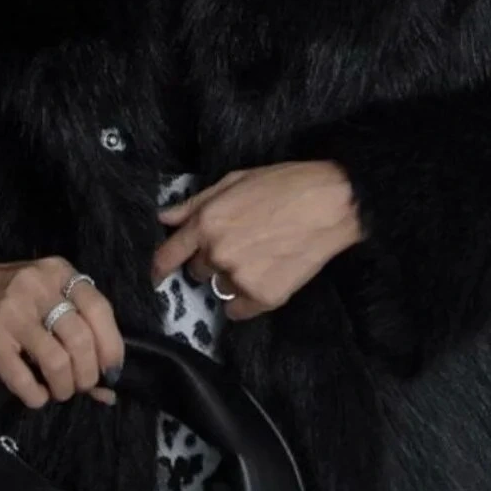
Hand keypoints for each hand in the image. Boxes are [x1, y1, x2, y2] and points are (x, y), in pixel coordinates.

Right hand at [0, 257, 125, 408]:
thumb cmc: (12, 297)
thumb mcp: (47, 297)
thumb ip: (79, 331)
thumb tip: (108, 392)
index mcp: (58, 273)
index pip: (99, 310)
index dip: (111, 347)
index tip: (110, 372)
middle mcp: (37, 288)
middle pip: (81, 340)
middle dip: (87, 374)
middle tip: (81, 386)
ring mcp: (11, 312)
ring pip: (57, 361)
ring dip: (64, 388)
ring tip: (59, 391)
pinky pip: (22, 378)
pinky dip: (36, 396)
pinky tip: (37, 396)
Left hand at [150, 162, 363, 321]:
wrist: (332, 203)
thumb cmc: (285, 184)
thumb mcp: (235, 181)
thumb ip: (195, 203)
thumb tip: (165, 217)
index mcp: (206, 223)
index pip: (167, 255)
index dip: (160, 267)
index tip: (157, 275)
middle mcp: (217, 254)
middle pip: (198, 271)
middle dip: (211, 261)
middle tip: (240, 245)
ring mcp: (240, 277)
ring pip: (220, 288)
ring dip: (233, 278)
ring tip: (261, 257)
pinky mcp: (263, 297)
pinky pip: (238, 309)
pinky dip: (247, 299)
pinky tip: (267, 276)